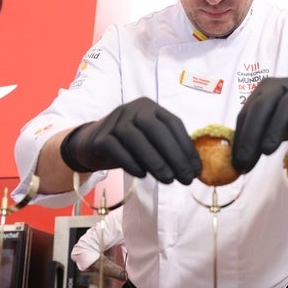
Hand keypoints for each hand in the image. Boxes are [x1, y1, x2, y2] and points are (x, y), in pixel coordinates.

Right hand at [60, 97, 201, 184]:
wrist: (91, 145)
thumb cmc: (129, 145)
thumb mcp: (150, 141)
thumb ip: (169, 149)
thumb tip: (194, 170)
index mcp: (150, 107)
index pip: (173, 124)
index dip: (187, 147)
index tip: (196, 170)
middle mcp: (132, 109)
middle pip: (156, 129)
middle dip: (174, 155)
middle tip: (185, 178)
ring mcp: (114, 121)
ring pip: (136, 138)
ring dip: (155, 161)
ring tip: (168, 180)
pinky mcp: (100, 137)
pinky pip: (116, 148)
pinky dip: (131, 162)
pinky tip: (142, 175)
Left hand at [232, 78, 287, 171]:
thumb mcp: (274, 129)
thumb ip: (257, 141)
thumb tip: (239, 166)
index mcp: (262, 91)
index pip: (246, 114)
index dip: (240, 139)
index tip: (237, 163)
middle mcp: (279, 85)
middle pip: (262, 107)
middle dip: (251, 134)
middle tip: (245, 159)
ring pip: (286, 105)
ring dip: (275, 127)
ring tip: (267, 150)